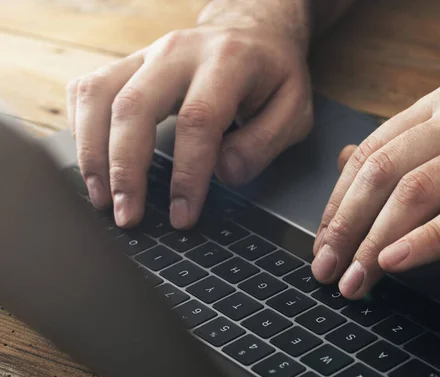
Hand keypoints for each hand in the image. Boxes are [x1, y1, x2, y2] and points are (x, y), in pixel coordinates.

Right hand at [67, 1, 312, 227]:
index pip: (197, 121)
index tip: (182, 216)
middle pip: (134, 108)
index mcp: (227, 63)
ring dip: (94, 154)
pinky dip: (82, 129)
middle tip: (127, 217)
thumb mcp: (294, 111)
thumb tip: (223, 173)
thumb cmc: (273, 77)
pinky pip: (88, 90)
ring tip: (101, 200)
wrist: (251, 32)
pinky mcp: (128, 64)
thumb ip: (265, 143)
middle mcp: (178, 53)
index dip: (186, 175)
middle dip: (125, 170)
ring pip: (99, 96)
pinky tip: (92, 163)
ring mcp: (146, 55)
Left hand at [312, 82, 439, 298]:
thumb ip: (403, 148)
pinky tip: (396, 263)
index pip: (370, 154)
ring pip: (416, 194)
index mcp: (438, 107)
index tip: (322, 241)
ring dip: (376, 241)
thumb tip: (347, 163)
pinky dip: (425, 241)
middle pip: (383, 173)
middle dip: (347, 226)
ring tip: (356, 278)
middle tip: (327, 267)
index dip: (339, 202)